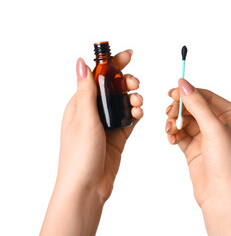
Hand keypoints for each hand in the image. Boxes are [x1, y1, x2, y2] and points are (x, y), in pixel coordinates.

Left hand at [41, 50, 142, 235]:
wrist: (87, 187)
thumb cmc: (80, 155)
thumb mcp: (83, 118)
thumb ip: (86, 90)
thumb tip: (81, 62)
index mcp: (80, 104)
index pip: (98, 77)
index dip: (113, 64)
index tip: (128, 54)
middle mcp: (93, 112)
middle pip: (113, 88)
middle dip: (127, 81)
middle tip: (134, 83)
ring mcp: (106, 124)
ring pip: (124, 102)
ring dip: (134, 97)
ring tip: (139, 102)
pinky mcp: (117, 135)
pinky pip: (130, 118)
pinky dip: (137, 113)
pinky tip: (140, 113)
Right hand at [165, 79, 230, 234]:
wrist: (221, 196)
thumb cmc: (227, 164)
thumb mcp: (213, 129)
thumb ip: (198, 105)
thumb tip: (184, 83)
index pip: (207, 96)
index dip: (189, 93)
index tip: (172, 92)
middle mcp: (221, 125)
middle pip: (194, 108)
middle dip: (180, 109)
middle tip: (169, 112)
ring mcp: (207, 137)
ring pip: (186, 121)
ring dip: (174, 122)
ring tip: (169, 129)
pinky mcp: (196, 148)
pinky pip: (181, 134)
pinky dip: (174, 134)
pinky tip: (171, 138)